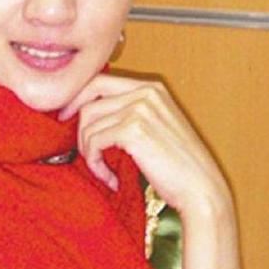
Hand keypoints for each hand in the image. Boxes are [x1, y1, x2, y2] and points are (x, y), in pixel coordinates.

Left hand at [58, 74, 230, 217]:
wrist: (200, 188)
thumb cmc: (179, 165)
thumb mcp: (155, 127)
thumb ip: (129, 113)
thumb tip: (88, 114)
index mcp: (152, 88)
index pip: (100, 80)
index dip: (78, 98)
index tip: (68, 117)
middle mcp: (145, 92)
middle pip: (89, 99)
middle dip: (77, 125)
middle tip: (80, 149)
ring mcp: (139, 109)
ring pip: (88, 124)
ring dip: (90, 153)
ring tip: (104, 171)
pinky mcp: (133, 130)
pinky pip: (94, 142)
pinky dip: (96, 164)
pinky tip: (110, 179)